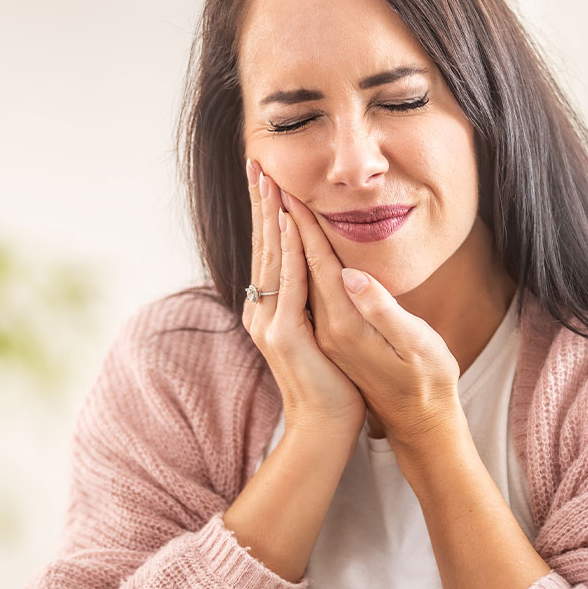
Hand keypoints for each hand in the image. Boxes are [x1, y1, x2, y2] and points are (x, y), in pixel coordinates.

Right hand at [241, 160, 365, 445]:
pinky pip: (289, 283)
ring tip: (268, 178)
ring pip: (272, 257)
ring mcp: (270, 323)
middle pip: (263, 246)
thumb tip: (314, 279)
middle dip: (261, 202)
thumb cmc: (329, 383)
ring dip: (270, 215)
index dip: (267, 214)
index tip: (267, 179)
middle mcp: (263, 311)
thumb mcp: (318, 335)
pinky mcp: (285, 335)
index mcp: (272, 309)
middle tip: (258, 162)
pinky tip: (287, 222)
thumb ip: (310, 306)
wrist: (325, 425)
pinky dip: (287, 250)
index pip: (270, 251)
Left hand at [285, 193, 461, 447]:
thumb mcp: (416, 347)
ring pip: (288, 275)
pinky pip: (297, 290)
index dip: (304, 225)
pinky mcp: (324, 336)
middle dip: (279, 220)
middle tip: (262, 178)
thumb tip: (352, 276)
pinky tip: (285, 245)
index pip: (317, 264)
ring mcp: (321, 334)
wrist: (413, 425)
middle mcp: (324, 329)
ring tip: (265, 201)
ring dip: (276, 236)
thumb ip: (384, 311)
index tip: (288, 190)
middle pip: (292, 264)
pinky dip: (288, 261)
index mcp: (344, 326)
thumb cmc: (426, 384)